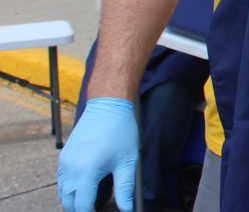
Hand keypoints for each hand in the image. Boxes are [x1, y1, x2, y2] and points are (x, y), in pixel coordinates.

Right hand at [58, 97, 137, 211]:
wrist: (107, 105)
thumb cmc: (120, 131)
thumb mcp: (127, 162)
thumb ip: (125, 188)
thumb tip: (127, 208)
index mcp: (85, 173)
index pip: (82, 206)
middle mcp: (70, 169)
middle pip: (68, 202)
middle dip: (81, 209)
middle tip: (98, 208)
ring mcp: (64, 162)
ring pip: (63, 192)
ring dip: (74, 199)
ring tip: (93, 200)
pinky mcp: (64, 156)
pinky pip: (62, 179)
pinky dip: (70, 188)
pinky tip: (85, 186)